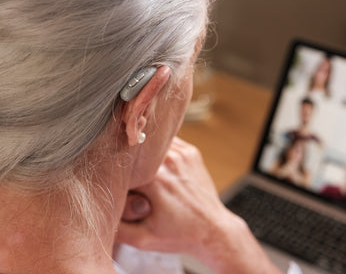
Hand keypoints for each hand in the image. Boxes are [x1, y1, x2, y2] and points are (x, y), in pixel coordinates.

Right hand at [116, 137, 230, 252]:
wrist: (213, 230)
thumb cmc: (178, 236)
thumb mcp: (141, 239)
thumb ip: (114, 224)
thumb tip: (95, 207)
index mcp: (154, 181)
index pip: (120, 169)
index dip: (116, 180)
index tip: (122, 191)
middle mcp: (168, 162)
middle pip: (135, 155)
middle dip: (130, 168)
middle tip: (135, 186)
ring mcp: (182, 154)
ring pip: (150, 145)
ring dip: (144, 157)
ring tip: (148, 177)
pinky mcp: (191, 152)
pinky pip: (167, 143)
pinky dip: (159, 152)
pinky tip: (159, 168)